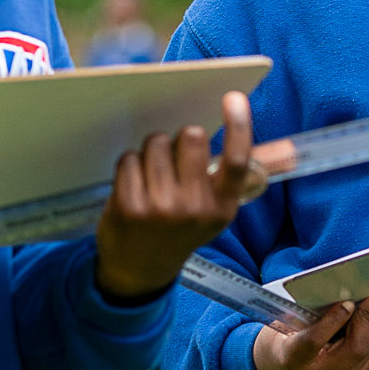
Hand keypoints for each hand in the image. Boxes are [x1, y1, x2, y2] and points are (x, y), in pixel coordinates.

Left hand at [93, 92, 259, 301]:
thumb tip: (221, 125)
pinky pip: (129, 158)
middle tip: (173, 160)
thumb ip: (219, 178)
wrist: (141, 271)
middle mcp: (195, 209)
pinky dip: (129, 165)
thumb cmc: (178, 230)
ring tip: (151, 179)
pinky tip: (132, 187)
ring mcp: (161, 209)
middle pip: (190, 136)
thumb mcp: (211, 213)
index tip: (234, 98)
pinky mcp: (129, 207)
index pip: (237, 160)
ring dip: (151, 151)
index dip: (239, 125)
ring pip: (156, 142)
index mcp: (222, 208)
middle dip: (180, 138)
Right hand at [252, 294, 368, 369]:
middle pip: (355, 348)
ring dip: (368, 326)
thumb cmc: (287, 340)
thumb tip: (348, 296)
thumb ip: (314, 313)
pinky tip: (359, 326)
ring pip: (368, 349)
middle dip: (365, 320)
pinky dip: (368, 335)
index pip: (315, 340)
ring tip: (360, 311)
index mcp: (294, 358)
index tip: (349, 301)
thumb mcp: (289, 325)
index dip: (335, 318)